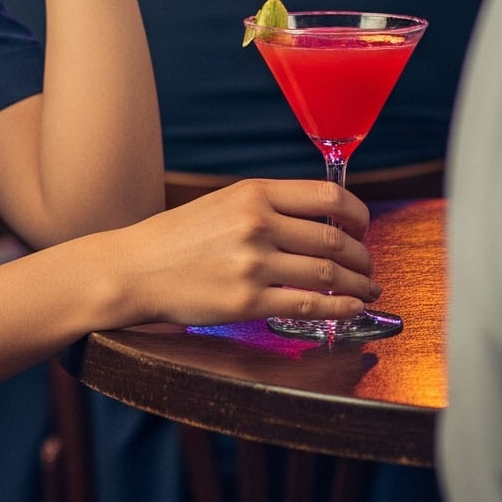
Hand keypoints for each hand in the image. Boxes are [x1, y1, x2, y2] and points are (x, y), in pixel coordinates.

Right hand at [122, 179, 377, 326]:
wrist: (134, 269)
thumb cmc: (176, 238)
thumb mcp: (222, 203)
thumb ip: (267, 206)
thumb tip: (318, 220)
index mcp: (253, 193)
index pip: (328, 197)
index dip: (358, 215)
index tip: (363, 228)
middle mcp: (256, 224)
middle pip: (335, 239)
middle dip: (362, 256)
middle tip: (367, 266)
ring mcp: (253, 264)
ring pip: (328, 274)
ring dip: (358, 285)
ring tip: (366, 290)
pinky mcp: (247, 302)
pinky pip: (309, 306)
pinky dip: (339, 308)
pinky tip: (350, 308)